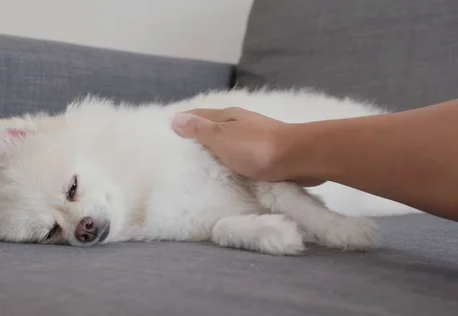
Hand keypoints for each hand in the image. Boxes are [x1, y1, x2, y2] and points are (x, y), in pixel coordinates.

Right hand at [171, 107, 324, 186]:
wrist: (299, 158)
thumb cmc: (256, 148)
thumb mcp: (221, 137)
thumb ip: (199, 129)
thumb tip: (176, 118)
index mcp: (227, 116)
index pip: (197, 115)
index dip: (183, 122)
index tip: (168, 133)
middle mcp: (241, 122)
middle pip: (213, 126)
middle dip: (198, 136)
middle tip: (182, 152)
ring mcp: (255, 135)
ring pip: (229, 140)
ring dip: (217, 149)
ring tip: (203, 164)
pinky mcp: (268, 151)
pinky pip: (242, 153)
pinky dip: (232, 159)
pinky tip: (230, 169)